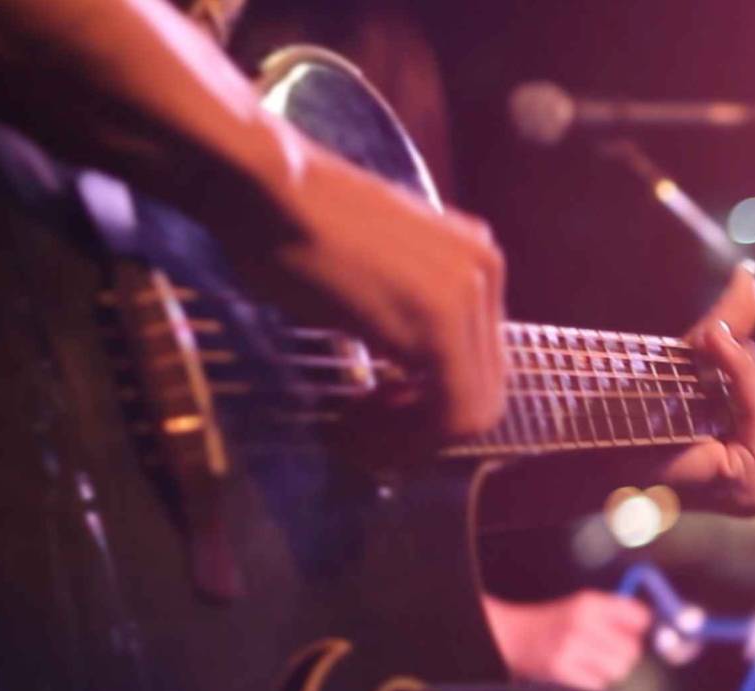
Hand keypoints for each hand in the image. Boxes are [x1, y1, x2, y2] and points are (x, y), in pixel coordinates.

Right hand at [231, 144, 506, 443]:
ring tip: (349, 431)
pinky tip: (349, 425)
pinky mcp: (440, 323)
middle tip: (357, 433)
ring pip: (470, 412)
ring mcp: (471, 296)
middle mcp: (487, 273)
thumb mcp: (375, 273)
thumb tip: (407, 385)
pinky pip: (448, 412)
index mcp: (477, 259)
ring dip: (408, 439)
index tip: (370, 409)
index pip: (478, 361)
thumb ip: (409, 316)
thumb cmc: (294, 226)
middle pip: (482, 390)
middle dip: (420, 429)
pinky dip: (401, 437)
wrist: (267, 188)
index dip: (428, 404)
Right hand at [480, 590, 651, 690]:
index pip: (638, 617)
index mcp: (589, 603)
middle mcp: (581, 622)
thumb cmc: (555, 622)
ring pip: (617, 669)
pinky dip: (594, 682)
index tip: (635, 632)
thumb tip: (650, 624)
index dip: (640, 628)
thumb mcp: (582, 606)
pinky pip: (597, 684)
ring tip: (594, 662)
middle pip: (631, 649)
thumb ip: (615, 613)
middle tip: (613, 652)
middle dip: (626, 654)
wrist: (513, 636)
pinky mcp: (560, 670)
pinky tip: (581, 672)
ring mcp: (570, 647)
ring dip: (610, 670)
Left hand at [655, 270, 754, 514]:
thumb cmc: (634, 408)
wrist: (591, 439)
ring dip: (751, 365)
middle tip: (721, 355)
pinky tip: (711, 346)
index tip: (746, 352)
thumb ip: (733, 324)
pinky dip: (739, 369)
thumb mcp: (697, 359)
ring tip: (709, 354)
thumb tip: (748, 276)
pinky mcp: (746, 488)